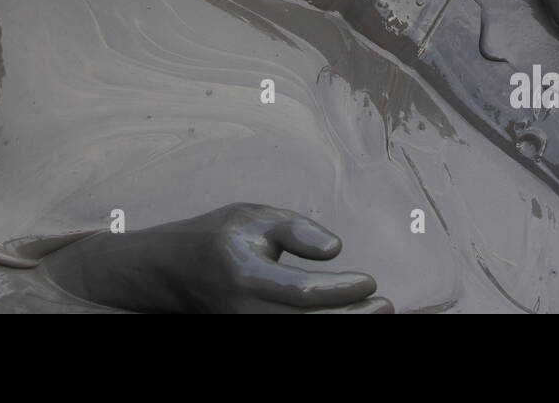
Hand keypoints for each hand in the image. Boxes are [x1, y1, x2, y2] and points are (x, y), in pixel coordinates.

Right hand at [41, 202, 392, 312]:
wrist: (173, 272)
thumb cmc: (218, 237)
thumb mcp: (251, 217)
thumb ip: (295, 229)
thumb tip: (336, 249)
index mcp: (243, 276)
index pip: (302, 294)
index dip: (341, 290)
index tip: (370, 279)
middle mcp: (243, 313)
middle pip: (308, 327)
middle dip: (353, 319)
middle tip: (386, 304)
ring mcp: (245, 331)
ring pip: (303, 339)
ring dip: (344, 329)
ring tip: (376, 314)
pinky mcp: (251, 337)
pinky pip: (295, 341)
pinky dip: (324, 329)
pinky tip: (347, 320)